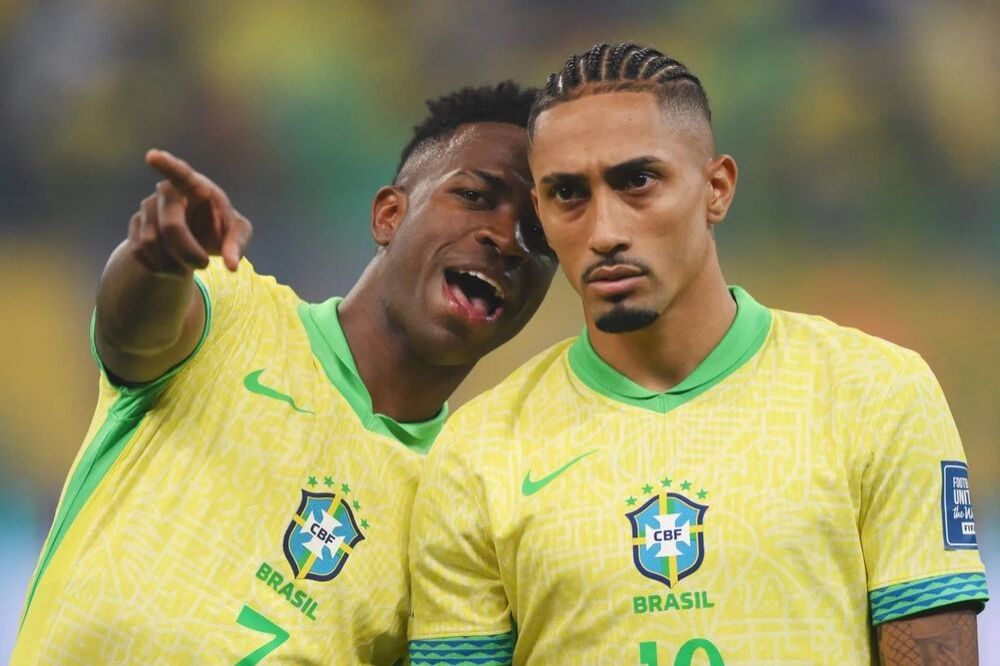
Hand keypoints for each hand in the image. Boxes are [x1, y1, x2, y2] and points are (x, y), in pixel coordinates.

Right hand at [128, 149, 251, 273]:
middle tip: (205, 264)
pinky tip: (172, 265)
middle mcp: (166, 192)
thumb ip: (238, 245)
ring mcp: (147, 208)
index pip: (180, 173)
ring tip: (189, 265)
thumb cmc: (220, 227)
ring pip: (151, 244)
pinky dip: (159, 267)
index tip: (152, 157)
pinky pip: (140, 252)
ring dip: (173, 264)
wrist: (196, 238)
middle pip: (171, 227)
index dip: (167, 165)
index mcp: (195, 186)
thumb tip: (232, 266)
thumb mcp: (237, 234)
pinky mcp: (135, 227)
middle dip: (189, 253)